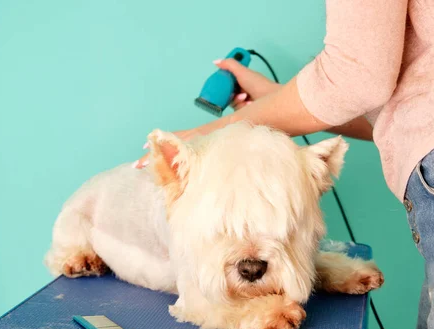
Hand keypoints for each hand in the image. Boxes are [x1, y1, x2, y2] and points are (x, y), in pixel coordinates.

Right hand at [133, 57, 281, 168]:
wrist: (292, 109)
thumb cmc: (275, 98)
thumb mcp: (249, 82)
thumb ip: (233, 71)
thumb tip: (219, 61)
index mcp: (227, 130)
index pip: (198, 138)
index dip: (179, 143)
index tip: (162, 147)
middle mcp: (222, 137)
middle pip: (187, 145)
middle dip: (165, 155)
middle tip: (142, 163)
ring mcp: (221, 137)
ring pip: (185, 145)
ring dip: (162, 154)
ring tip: (142, 162)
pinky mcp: (223, 131)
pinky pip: (194, 137)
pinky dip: (174, 143)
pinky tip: (158, 150)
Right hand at [215, 58, 280, 110]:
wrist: (271, 100)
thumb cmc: (260, 85)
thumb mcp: (242, 72)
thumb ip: (229, 65)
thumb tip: (216, 61)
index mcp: (242, 80)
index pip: (227, 82)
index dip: (224, 84)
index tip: (223, 85)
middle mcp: (243, 91)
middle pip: (227, 94)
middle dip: (231, 94)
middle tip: (239, 93)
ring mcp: (245, 102)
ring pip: (231, 104)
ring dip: (237, 101)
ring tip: (246, 98)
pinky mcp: (246, 112)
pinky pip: (237, 111)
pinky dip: (242, 108)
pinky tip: (249, 105)